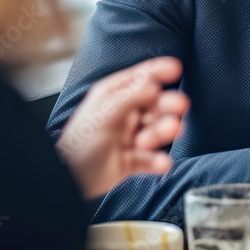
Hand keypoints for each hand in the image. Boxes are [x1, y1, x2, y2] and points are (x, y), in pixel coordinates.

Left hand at [56, 57, 189, 198]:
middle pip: (155, 104)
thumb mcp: (104, 113)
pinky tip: (161, 163)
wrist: (69, 181)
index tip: (176, 68)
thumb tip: (154, 84)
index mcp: (113, 96)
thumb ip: (131, 97)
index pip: (140, 78)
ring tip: (157, 138)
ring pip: (157, 130)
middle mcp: (124, 114)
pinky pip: (152, 159)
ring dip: (162, 132)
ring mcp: (130, 137)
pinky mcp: (133, 161)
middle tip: (179, 106)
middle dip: (167, 105)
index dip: (158, 70)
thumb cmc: (79, 144)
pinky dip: (159, 161)